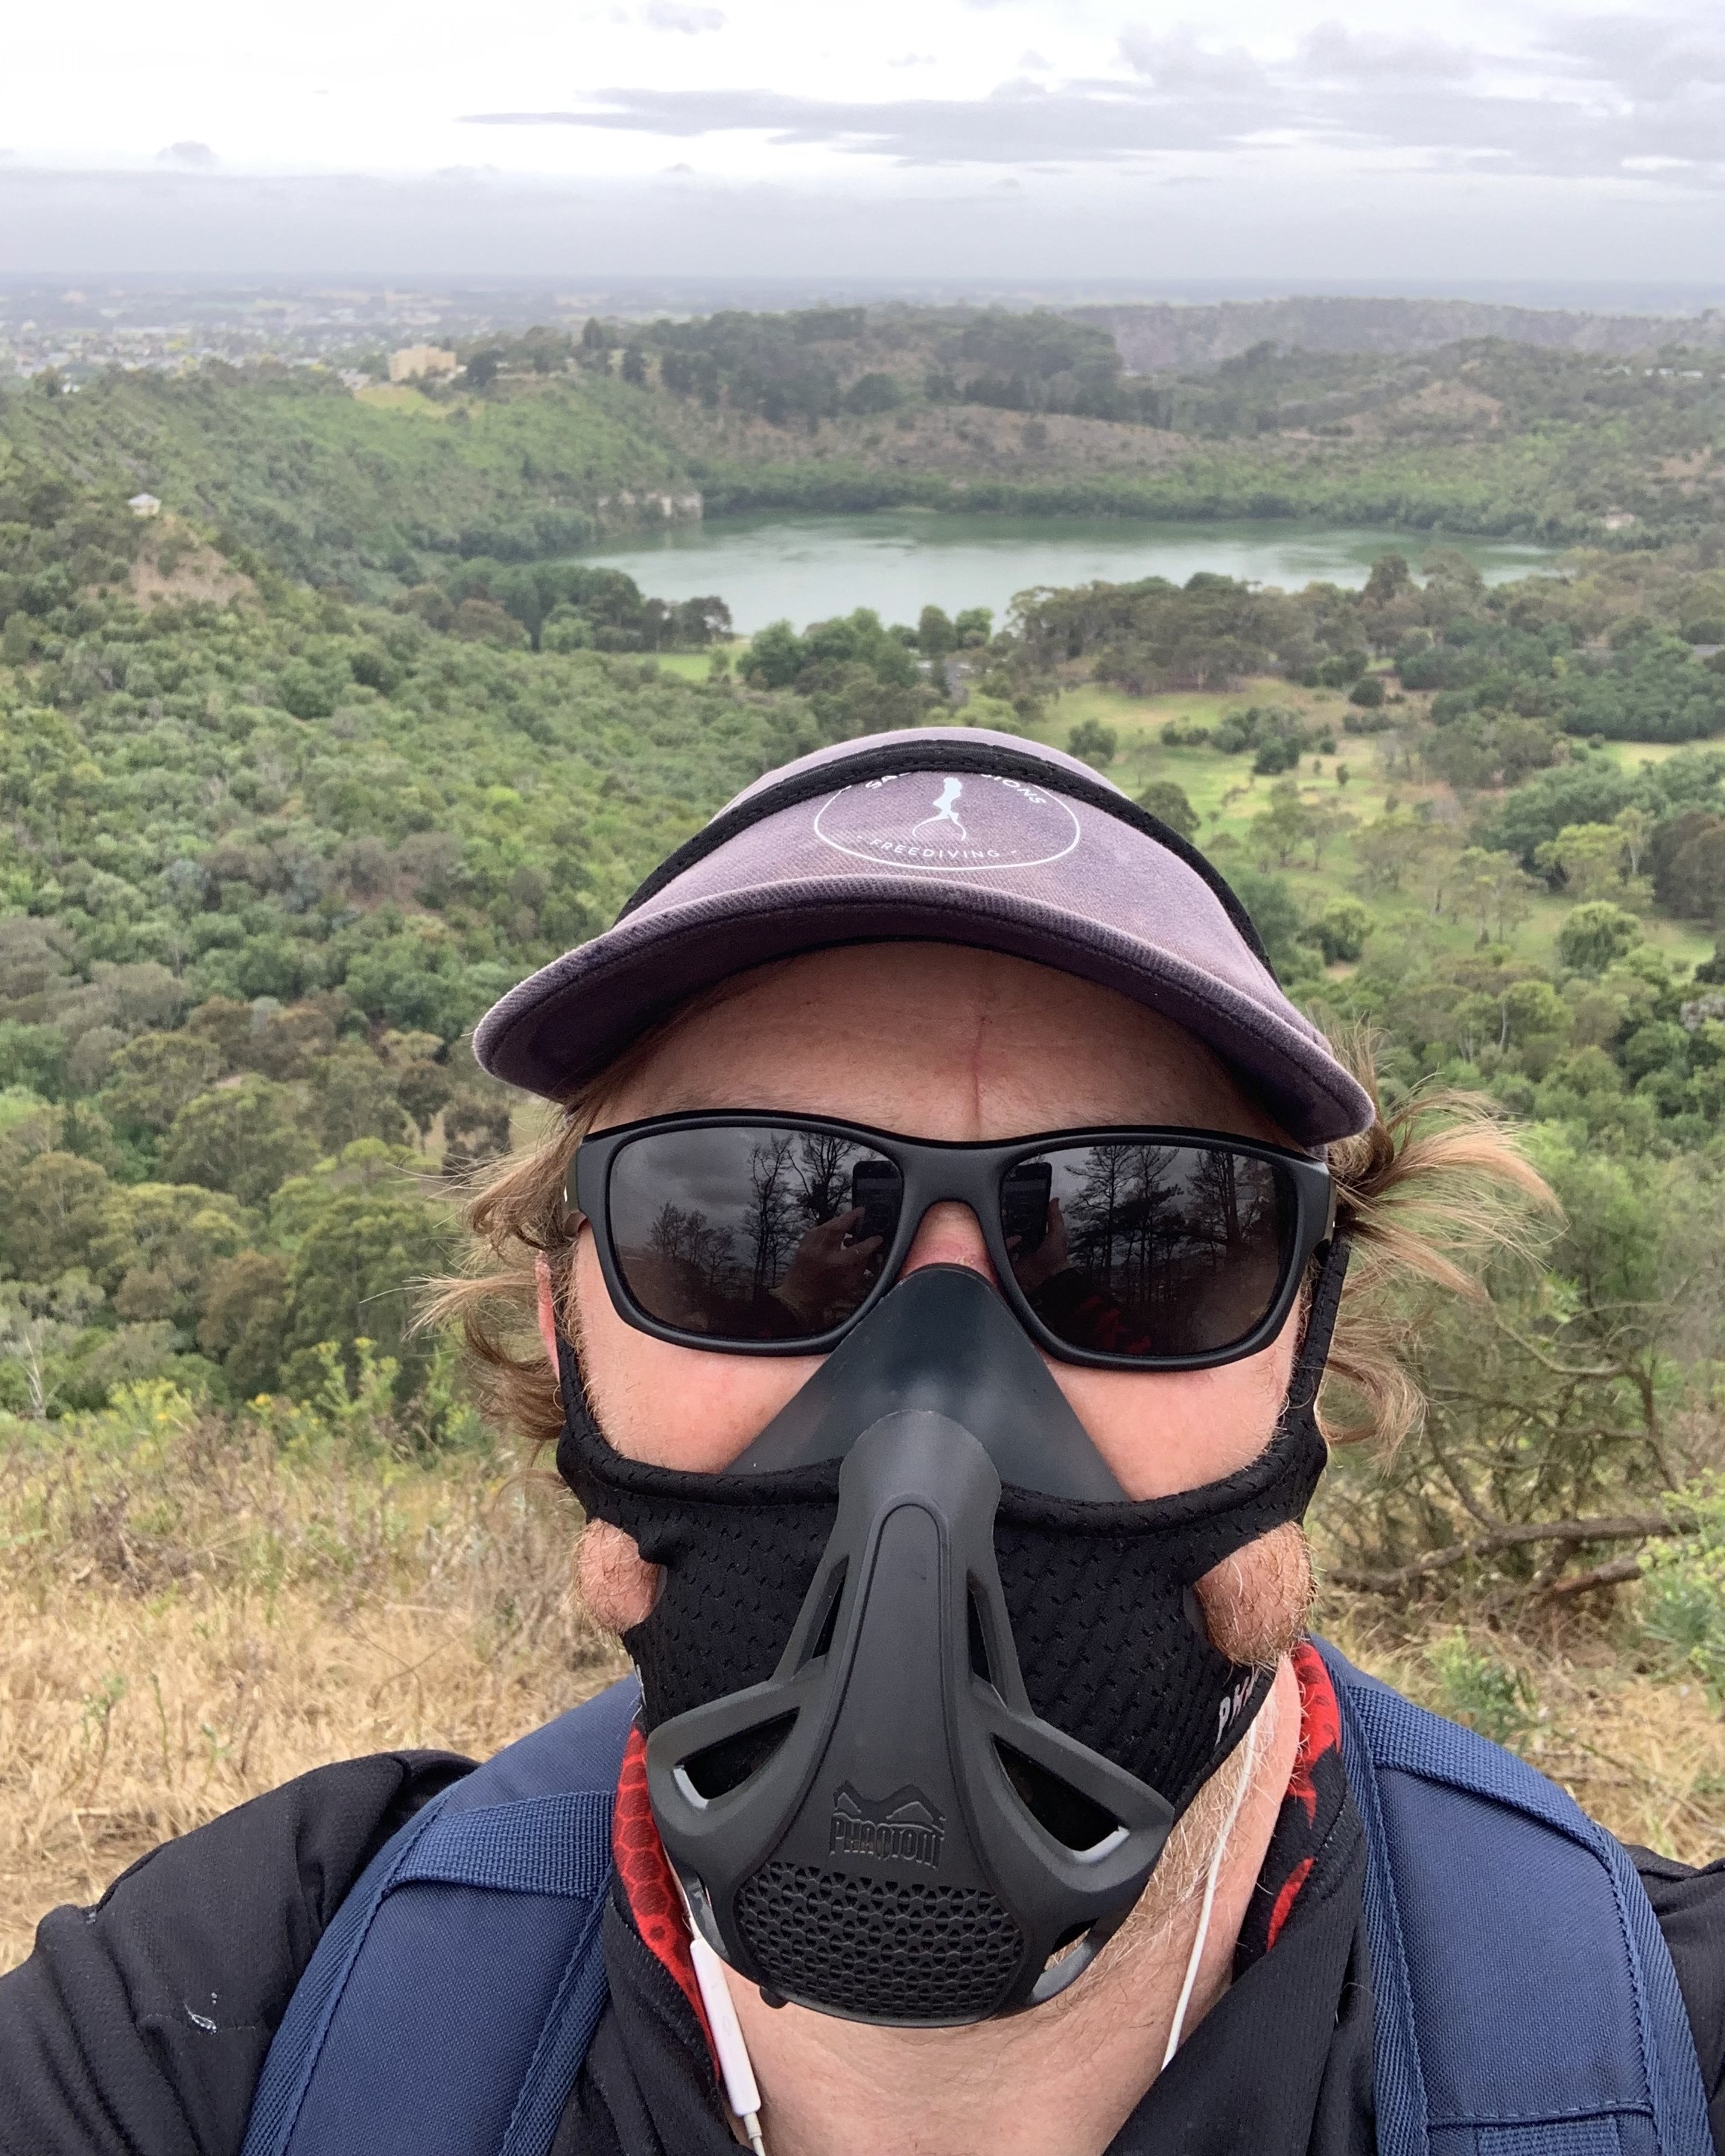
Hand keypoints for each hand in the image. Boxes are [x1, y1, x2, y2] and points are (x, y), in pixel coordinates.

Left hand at [772, 1208, 881, 1326]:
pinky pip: (816, 1230)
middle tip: (861, 1212)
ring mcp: (810, 1247)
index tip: (878, 1238)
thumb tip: (870, 1251)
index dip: (870, 1242)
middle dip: (851, 1217)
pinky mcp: (802, 1245)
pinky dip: (826, 1227)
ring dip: (839, 1220)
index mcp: (836, 1266)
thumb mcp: (849, 1285)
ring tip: (849, 1220)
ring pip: (826, 1225)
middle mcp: (822, 1253)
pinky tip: (833, 1229)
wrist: (797, 1298)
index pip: (858, 1249)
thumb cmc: (826, 1294)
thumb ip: (861, 1267)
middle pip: (837, 1228)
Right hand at [1007, 1196, 1069, 1293]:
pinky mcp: (1007, 1265)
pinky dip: (998, 1248)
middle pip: (1009, 1232)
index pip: (1022, 1224)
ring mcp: (1014, 1256)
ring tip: (1002, 1228)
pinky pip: (997, 1254)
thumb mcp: (1058, 1234)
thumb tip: (1055, 1200)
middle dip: (1005, 1225)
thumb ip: (1054, 1217)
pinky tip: (1005, 1243)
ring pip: (1001, 1242)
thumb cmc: (1056, 1260)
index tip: (1011, 1209)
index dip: (1016, 1217)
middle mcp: (1024, 1247)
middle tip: (1003, 1217)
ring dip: (1000, 1235)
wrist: (1048, 1280)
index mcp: (1035, 1239)